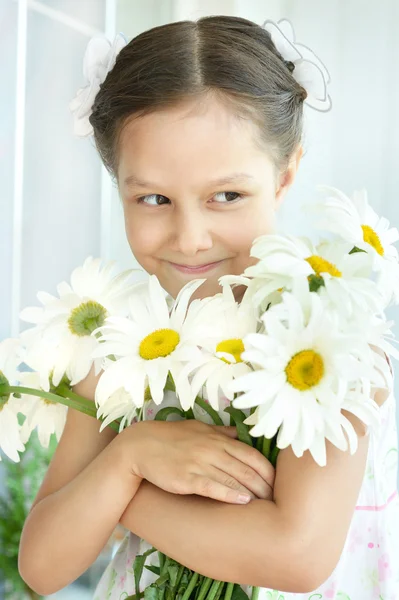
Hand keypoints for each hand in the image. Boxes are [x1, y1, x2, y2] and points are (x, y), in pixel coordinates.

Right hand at [118, 419, 274, 504]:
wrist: (139, 446)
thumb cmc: (170, 437)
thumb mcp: (197, 429)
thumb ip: (220, 432)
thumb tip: (238, 433)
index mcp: (217, 438)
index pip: (251, 455)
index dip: (268, 471)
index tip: (278, 484)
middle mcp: (212, 449)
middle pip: (247, 469)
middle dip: (265, 485)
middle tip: (278, 499)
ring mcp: (199, 463)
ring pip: (233, 478)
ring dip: (253, 491)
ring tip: (267, 504)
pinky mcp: (186, 477)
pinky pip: (212, 486)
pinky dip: (229, 493)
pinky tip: (243, 501)